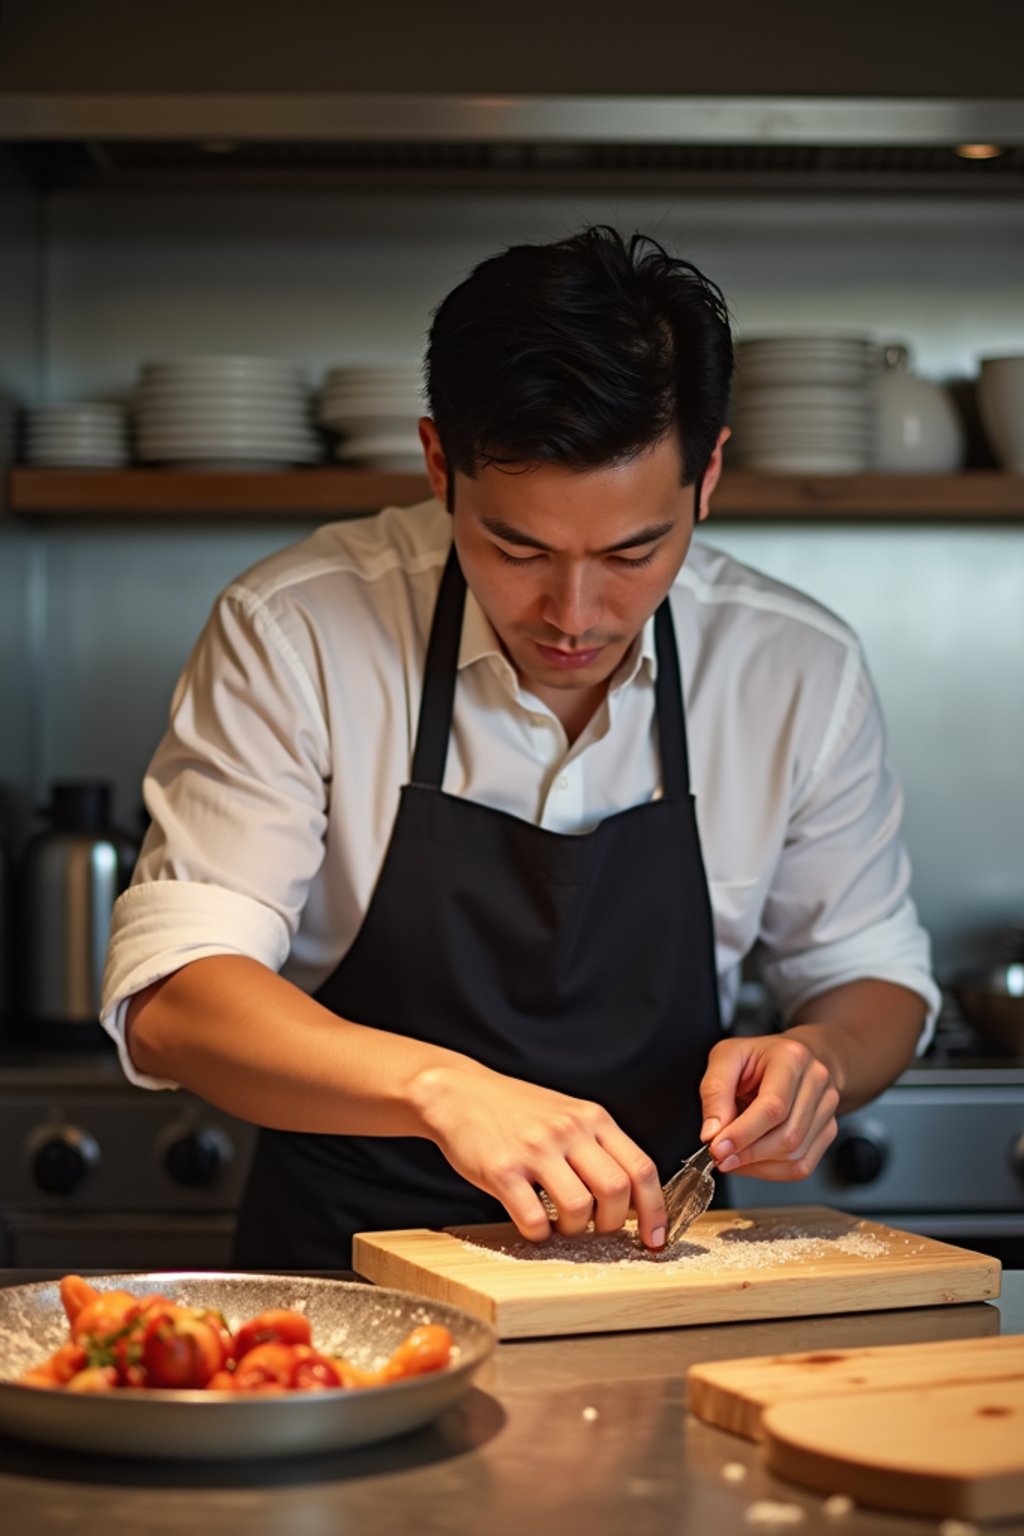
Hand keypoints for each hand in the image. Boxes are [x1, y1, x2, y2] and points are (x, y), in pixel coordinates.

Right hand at [409, 1064, 665, 1247]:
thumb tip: (632, 1196)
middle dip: (613, 1223)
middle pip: (616, 1191)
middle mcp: (568, 1130)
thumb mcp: (567, 1113)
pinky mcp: (502, 1170)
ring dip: (574, 1230)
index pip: (641, 1168)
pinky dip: (539, 1233)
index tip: (655, 1238)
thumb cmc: (515, 1109)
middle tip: (599, 1229)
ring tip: (561, 1223)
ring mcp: (535, 1150)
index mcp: (592, 1117)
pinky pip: (534, 1219)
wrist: (458, 1093)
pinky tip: (533, 1222)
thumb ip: (598, 1145)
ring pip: (578, 1208)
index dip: (655, 1211)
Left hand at [697, 1032, 840, 1180]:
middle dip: (748, 1154)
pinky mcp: (828, 1130)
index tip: (717, 1148)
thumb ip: (715, 1091)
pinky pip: (802, 1165)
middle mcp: (816, 1081)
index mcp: (791, 1057)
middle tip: (719, 1156)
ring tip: (732, 1156)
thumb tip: (712, 1132)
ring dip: (757, 1165)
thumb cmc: (757, 1057)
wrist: (791, 1057)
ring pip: (795, 1155)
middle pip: (788, 1135)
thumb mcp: (726, 1057)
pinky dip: (771, 1171)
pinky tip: (752, 1161)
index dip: (743, 1133)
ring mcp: (827, 1107)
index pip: (773, 1106)